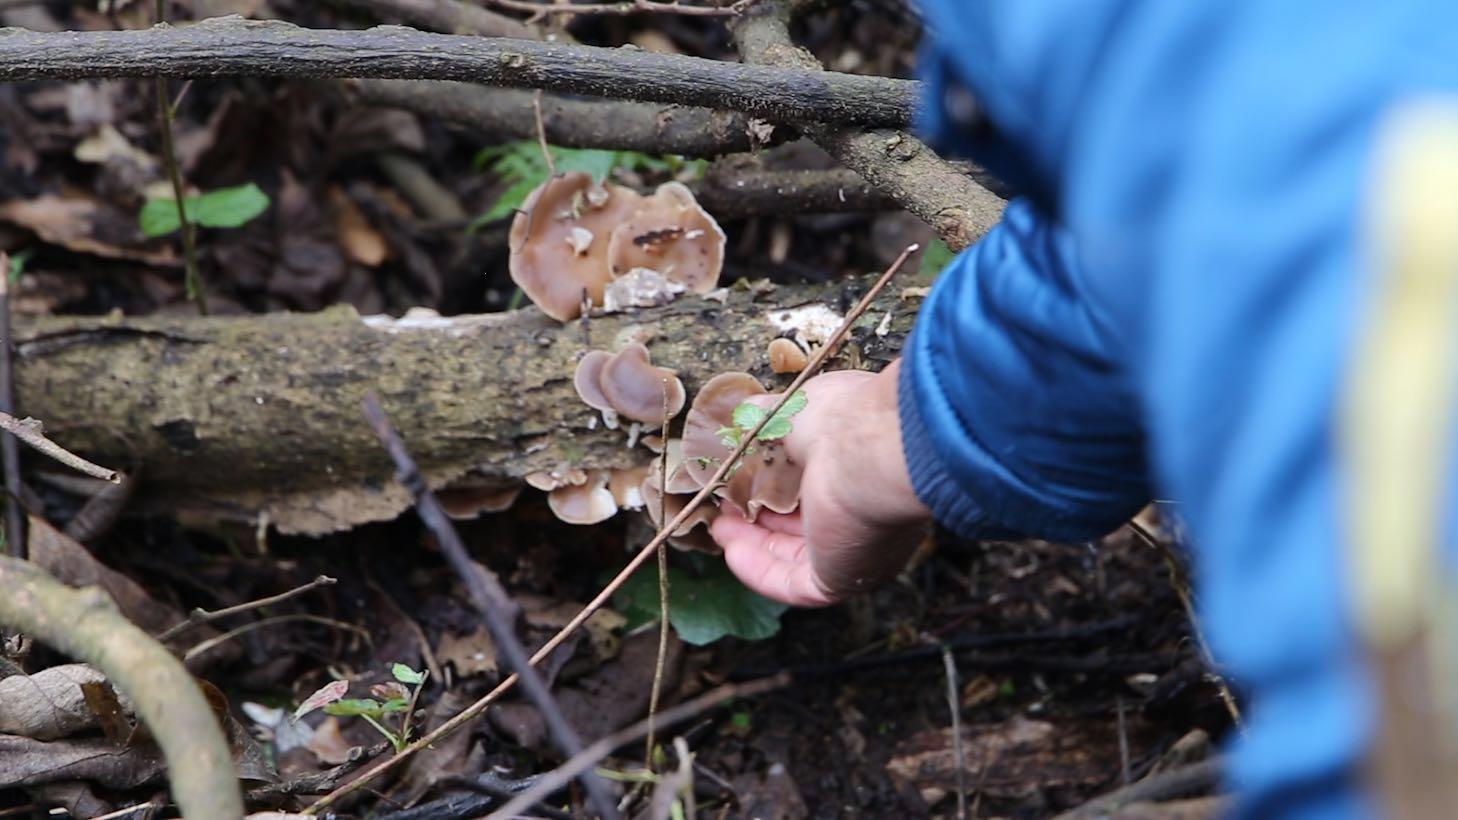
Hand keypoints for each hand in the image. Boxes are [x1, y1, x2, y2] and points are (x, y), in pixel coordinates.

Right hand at [710, 359, 931, 605]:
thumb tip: (749, 410)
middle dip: (762, 520)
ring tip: (720, 526)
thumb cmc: (847, 417)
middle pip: (806, 529)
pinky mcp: (839, 578)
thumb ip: (773, 417)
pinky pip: (791, 584)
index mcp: (868, 475)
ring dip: (753, 545)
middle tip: (727, 507)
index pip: (823, 491)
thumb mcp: (797, 410)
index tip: (746, 480)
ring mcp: (856, 551)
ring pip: (794, 559)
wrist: (869, 447)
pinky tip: (730, 552)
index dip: (782, 488)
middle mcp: (869, 516)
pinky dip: (758, 571)